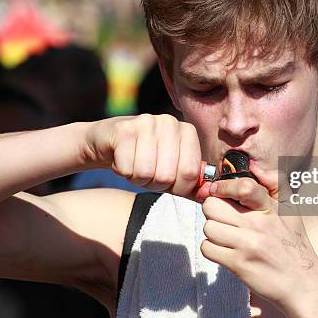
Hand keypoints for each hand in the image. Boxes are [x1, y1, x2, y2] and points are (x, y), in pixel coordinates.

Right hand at [81, 114, 202, 198]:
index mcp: (187, 131)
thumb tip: (209, 194)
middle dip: (155, 184)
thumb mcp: (172, 170)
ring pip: (147, 173)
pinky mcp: (124, 129)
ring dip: (137, 179)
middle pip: (168, 175)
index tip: (168, 181)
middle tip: (147, 173)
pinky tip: (122, 160)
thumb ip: (192, 184)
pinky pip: (128, 168)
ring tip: (135, 166)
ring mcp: (147, 123)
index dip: (178, 187)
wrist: (108, 141)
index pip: (191, 173)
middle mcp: (169, 122)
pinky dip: (123, 172)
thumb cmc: (145, 158)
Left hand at [200, 166, 317, 310]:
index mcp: (270, 208)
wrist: (304, 284)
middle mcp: (259, 224)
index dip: (222, 186)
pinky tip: (224, 251)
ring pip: (209, 227)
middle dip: (213, 210)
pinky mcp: (238, 264)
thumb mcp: (290, 211)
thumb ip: (274, 187)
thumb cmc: (294, 247)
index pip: (242, 185)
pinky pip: (208, 248)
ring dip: (213, 232)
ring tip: (225, 236)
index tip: (216, 190)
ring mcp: (248, 244)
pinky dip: (212, 249)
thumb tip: (253, 168)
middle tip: (222, 218)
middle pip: (214, 205)